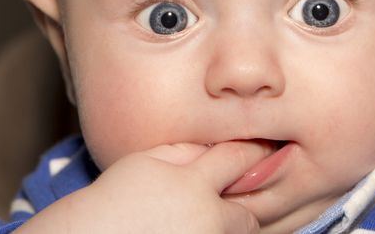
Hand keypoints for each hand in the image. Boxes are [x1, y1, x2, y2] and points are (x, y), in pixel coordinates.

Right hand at [16, 141, 270, 233]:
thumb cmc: (110, 199)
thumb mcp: (144, 161)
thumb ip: (185, 151)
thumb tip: (214, 149)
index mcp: (194, 185)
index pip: (239, 160)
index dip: (254, 153)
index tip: (264, 150)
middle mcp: (206, 220)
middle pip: (248, 217)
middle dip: (240, 211)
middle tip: (218, 208)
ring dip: (225, 230)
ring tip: (192, 221)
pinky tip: (183, 230)